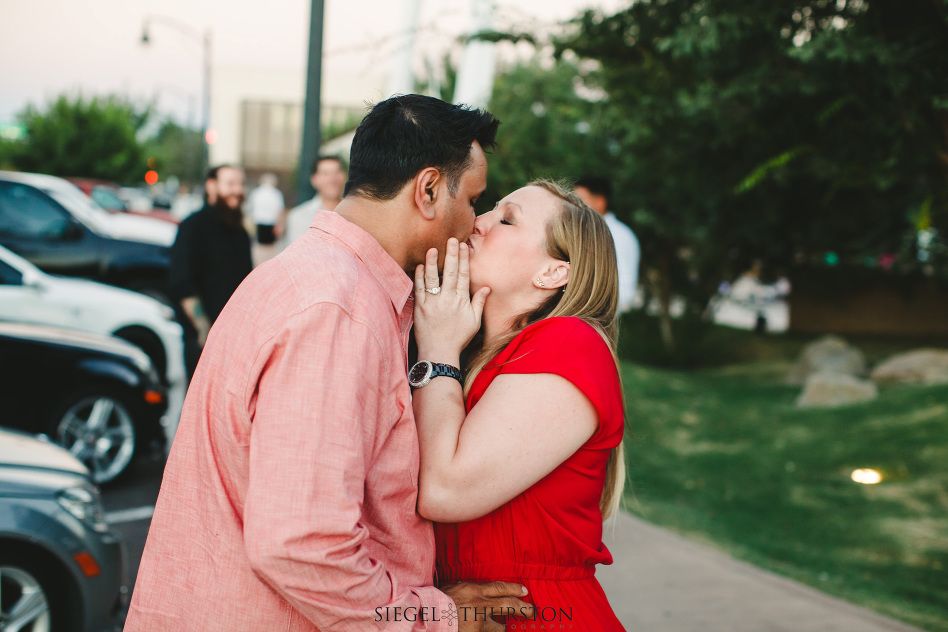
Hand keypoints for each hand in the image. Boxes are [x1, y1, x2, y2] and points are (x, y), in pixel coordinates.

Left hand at [413, 238, 489, 360]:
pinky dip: (419, 277)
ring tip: (433, 248)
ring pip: (433, 278)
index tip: (463, 246)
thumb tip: (486, 287)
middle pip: (450, 273)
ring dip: (432, 262)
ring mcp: (433, 303)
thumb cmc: (458, 338)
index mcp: (461, 301)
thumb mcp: (474, 322)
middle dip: (451, 254)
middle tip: (452, 239)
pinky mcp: (420, 308)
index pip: (463, 275)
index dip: (463, 260)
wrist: (439, 353)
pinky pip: (419, 289)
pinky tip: (419, 266)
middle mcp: (448, 300)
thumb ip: (479, 302)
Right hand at [442, 581, 534, 631]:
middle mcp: (480, 604)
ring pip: (500, 627)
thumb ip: (464, 589)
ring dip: (502, 628)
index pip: (500, 587)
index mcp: (474, 590)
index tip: (524, 591)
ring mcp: (478, 621)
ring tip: (506, 628)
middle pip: (508, 605)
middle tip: (532, 612)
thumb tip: (469, 588)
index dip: (514, 589)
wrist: (428, 615)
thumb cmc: (437, 601)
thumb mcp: (452, 589)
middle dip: (523, 608)